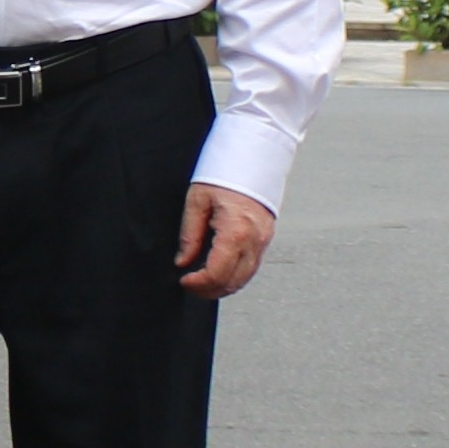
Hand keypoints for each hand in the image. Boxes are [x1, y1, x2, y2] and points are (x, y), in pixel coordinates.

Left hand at [174, 183, 277, 297]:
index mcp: (236, 231)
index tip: (184, 280)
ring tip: (202, 281)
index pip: (216, 273)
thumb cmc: (225, 173)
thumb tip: (183, 260)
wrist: (253, 156)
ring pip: (244, 279)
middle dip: (208, 290)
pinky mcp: (265, 239)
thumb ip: (189, 234)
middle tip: (190, 285)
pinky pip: (251, 268)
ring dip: (222, 286)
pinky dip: (234, 276)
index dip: (198, 284)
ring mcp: (263, 241)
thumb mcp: (197, 201)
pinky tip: (219, 271)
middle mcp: (254, 240)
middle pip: (232, 283)